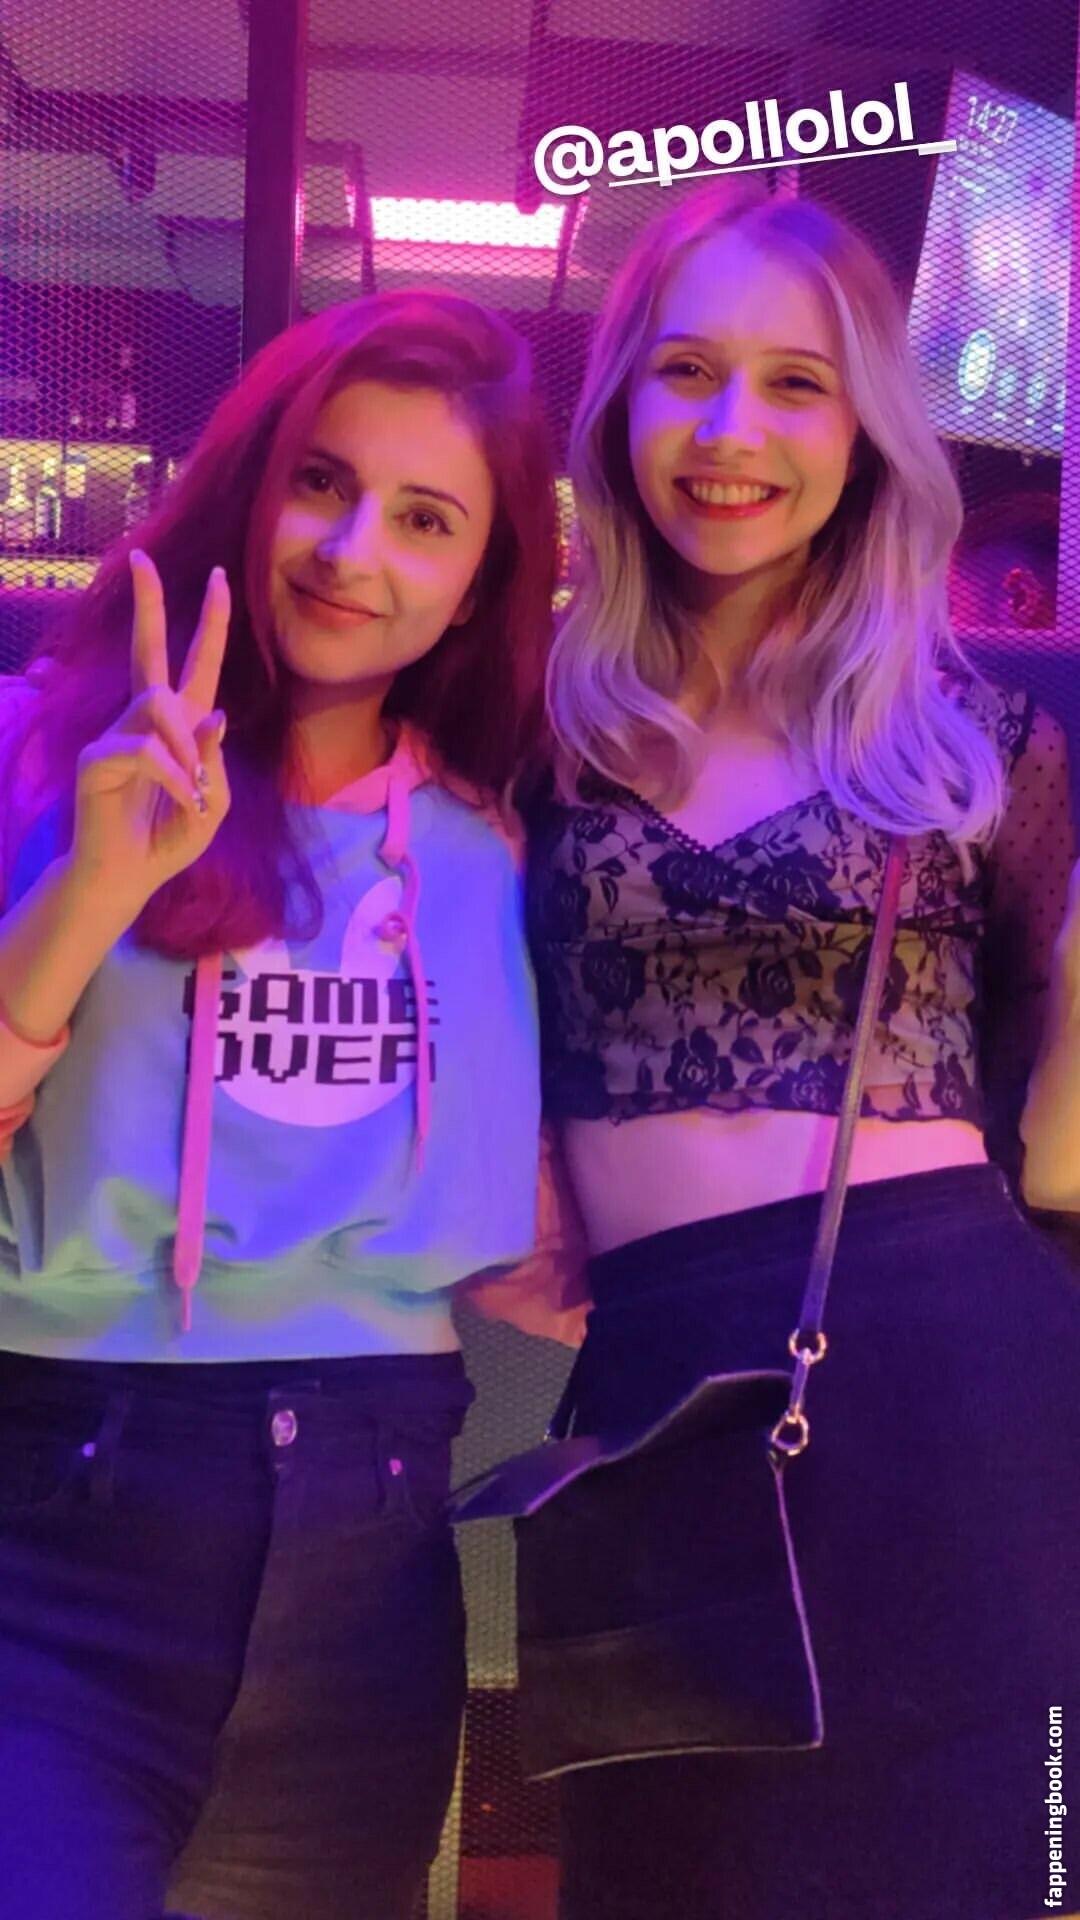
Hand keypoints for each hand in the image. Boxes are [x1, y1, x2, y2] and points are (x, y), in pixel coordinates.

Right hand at [69, 550, 230, 909]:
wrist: (131, 876)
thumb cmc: (171, 836)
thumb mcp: (215, 802)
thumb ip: (217, 760)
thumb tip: (214, 713)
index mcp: (180, 723)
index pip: (196, 662)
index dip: (210, 622)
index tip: (219, 577)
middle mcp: (145, 720)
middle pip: (147, 649)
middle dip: (149, 603)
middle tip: (143, 560)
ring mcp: (117, 735)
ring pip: (158, 704)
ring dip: (187, 746)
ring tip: (196, 788)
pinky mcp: (98, 759)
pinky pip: (147, 751)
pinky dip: (176, 777)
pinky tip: (186, 801)